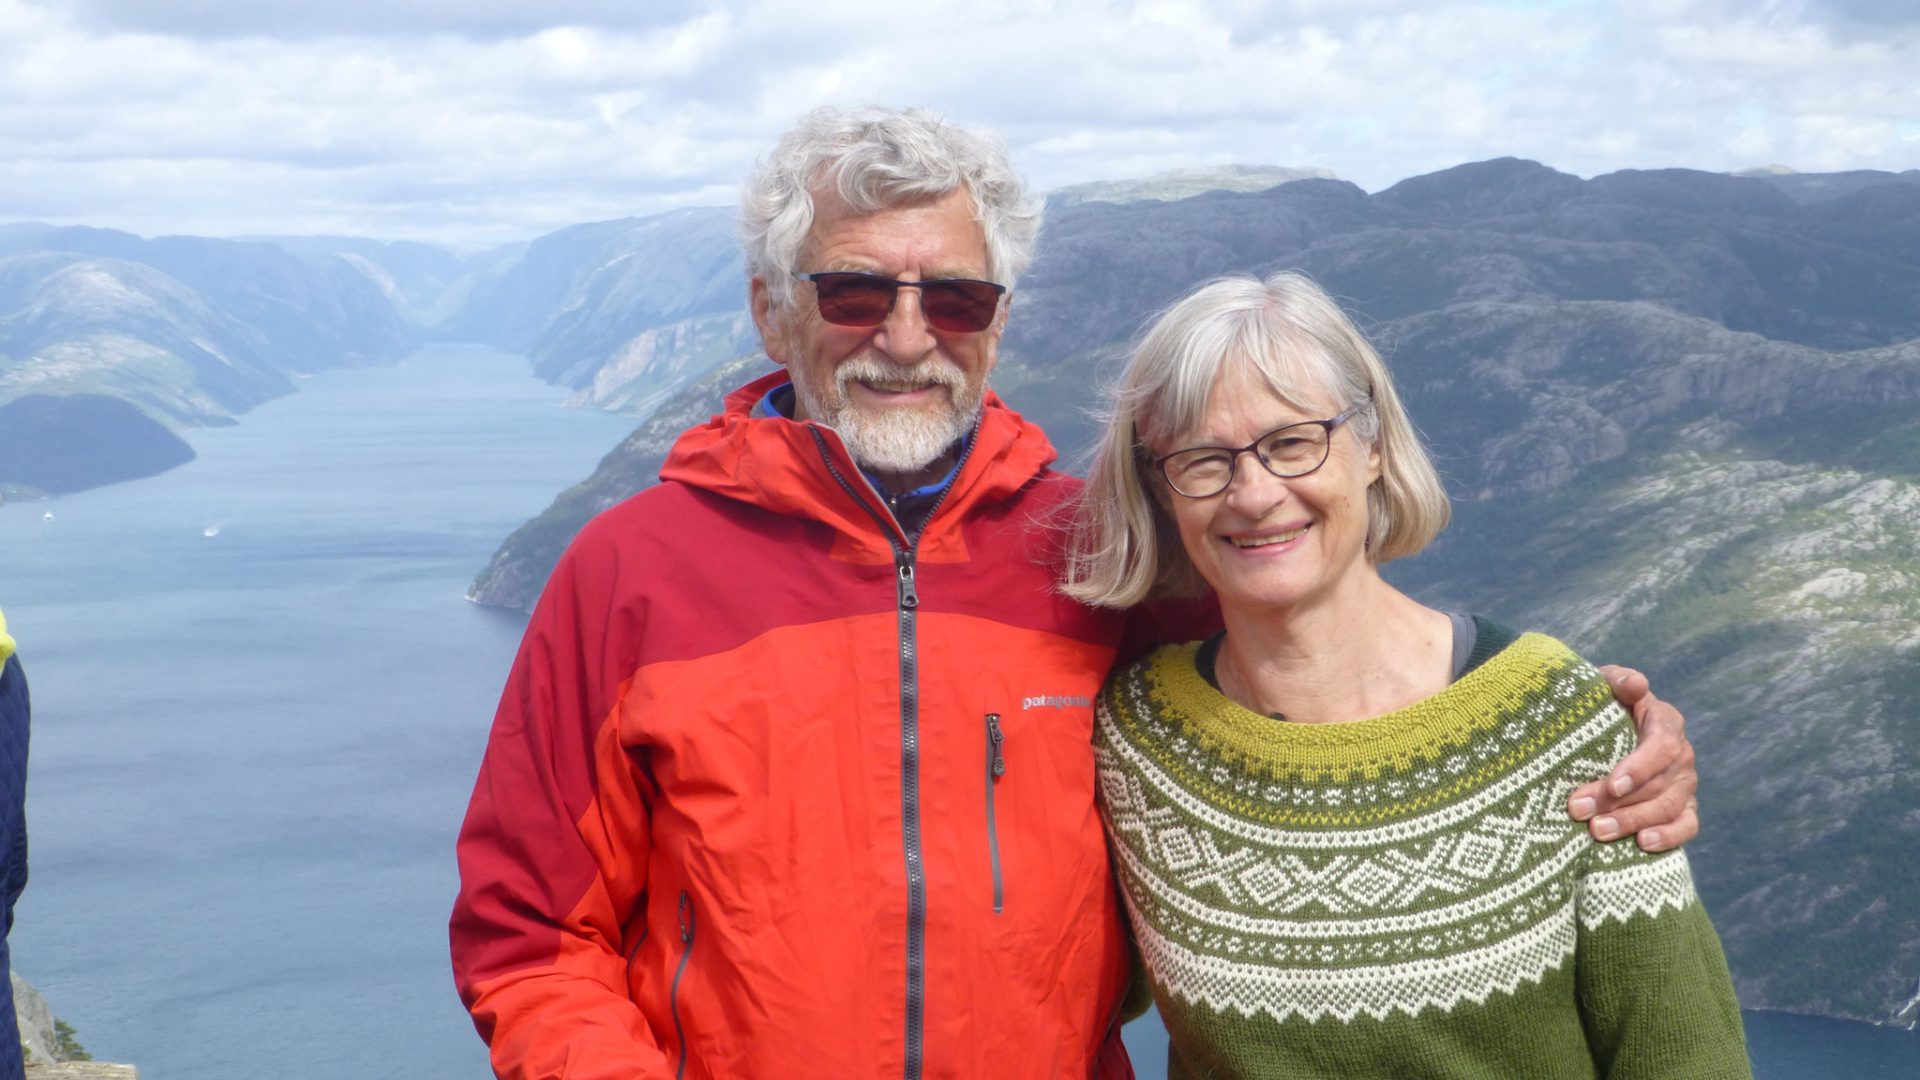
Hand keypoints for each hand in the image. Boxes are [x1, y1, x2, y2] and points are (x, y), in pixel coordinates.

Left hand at [1567, 665, 1698, 851]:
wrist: (1601, 733)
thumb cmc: (1600, 707)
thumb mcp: (1603, 686)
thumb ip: (1618, 681)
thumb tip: (1636, 684)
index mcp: (1664, 722)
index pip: (1662, 746)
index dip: (1640, 768)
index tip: (1613, 785)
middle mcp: (1681, 755)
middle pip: (1659, 784)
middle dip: (1619, 802)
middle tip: (1580, 811)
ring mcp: (1685, 784)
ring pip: (1668, 808)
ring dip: (1633, 822)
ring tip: (1598, 831)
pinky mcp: (1683, 809)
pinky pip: (1686, 826)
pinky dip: (1669, 838)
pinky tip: (1642, 844)